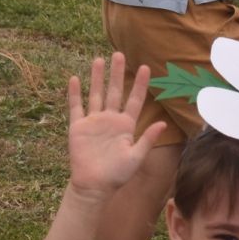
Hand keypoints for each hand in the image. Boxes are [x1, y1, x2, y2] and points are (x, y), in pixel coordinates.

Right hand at [66, 55, 164, 199]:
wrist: (94, 185)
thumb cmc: (117, 175)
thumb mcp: (136, 157)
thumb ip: (147, 139)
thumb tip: (163, 123)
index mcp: (126, 126)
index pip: (135, 100)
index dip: (140, 85)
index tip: (146, 68)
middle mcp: (110, 120)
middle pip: (115, 91)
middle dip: (117, 73)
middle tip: (120, 54)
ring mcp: (94, 122)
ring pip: (96, 94)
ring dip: (97, 78)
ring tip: (99, 60)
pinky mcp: (78, 127)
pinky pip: (76, 107)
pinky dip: (75, 93)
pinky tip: (75, 78)